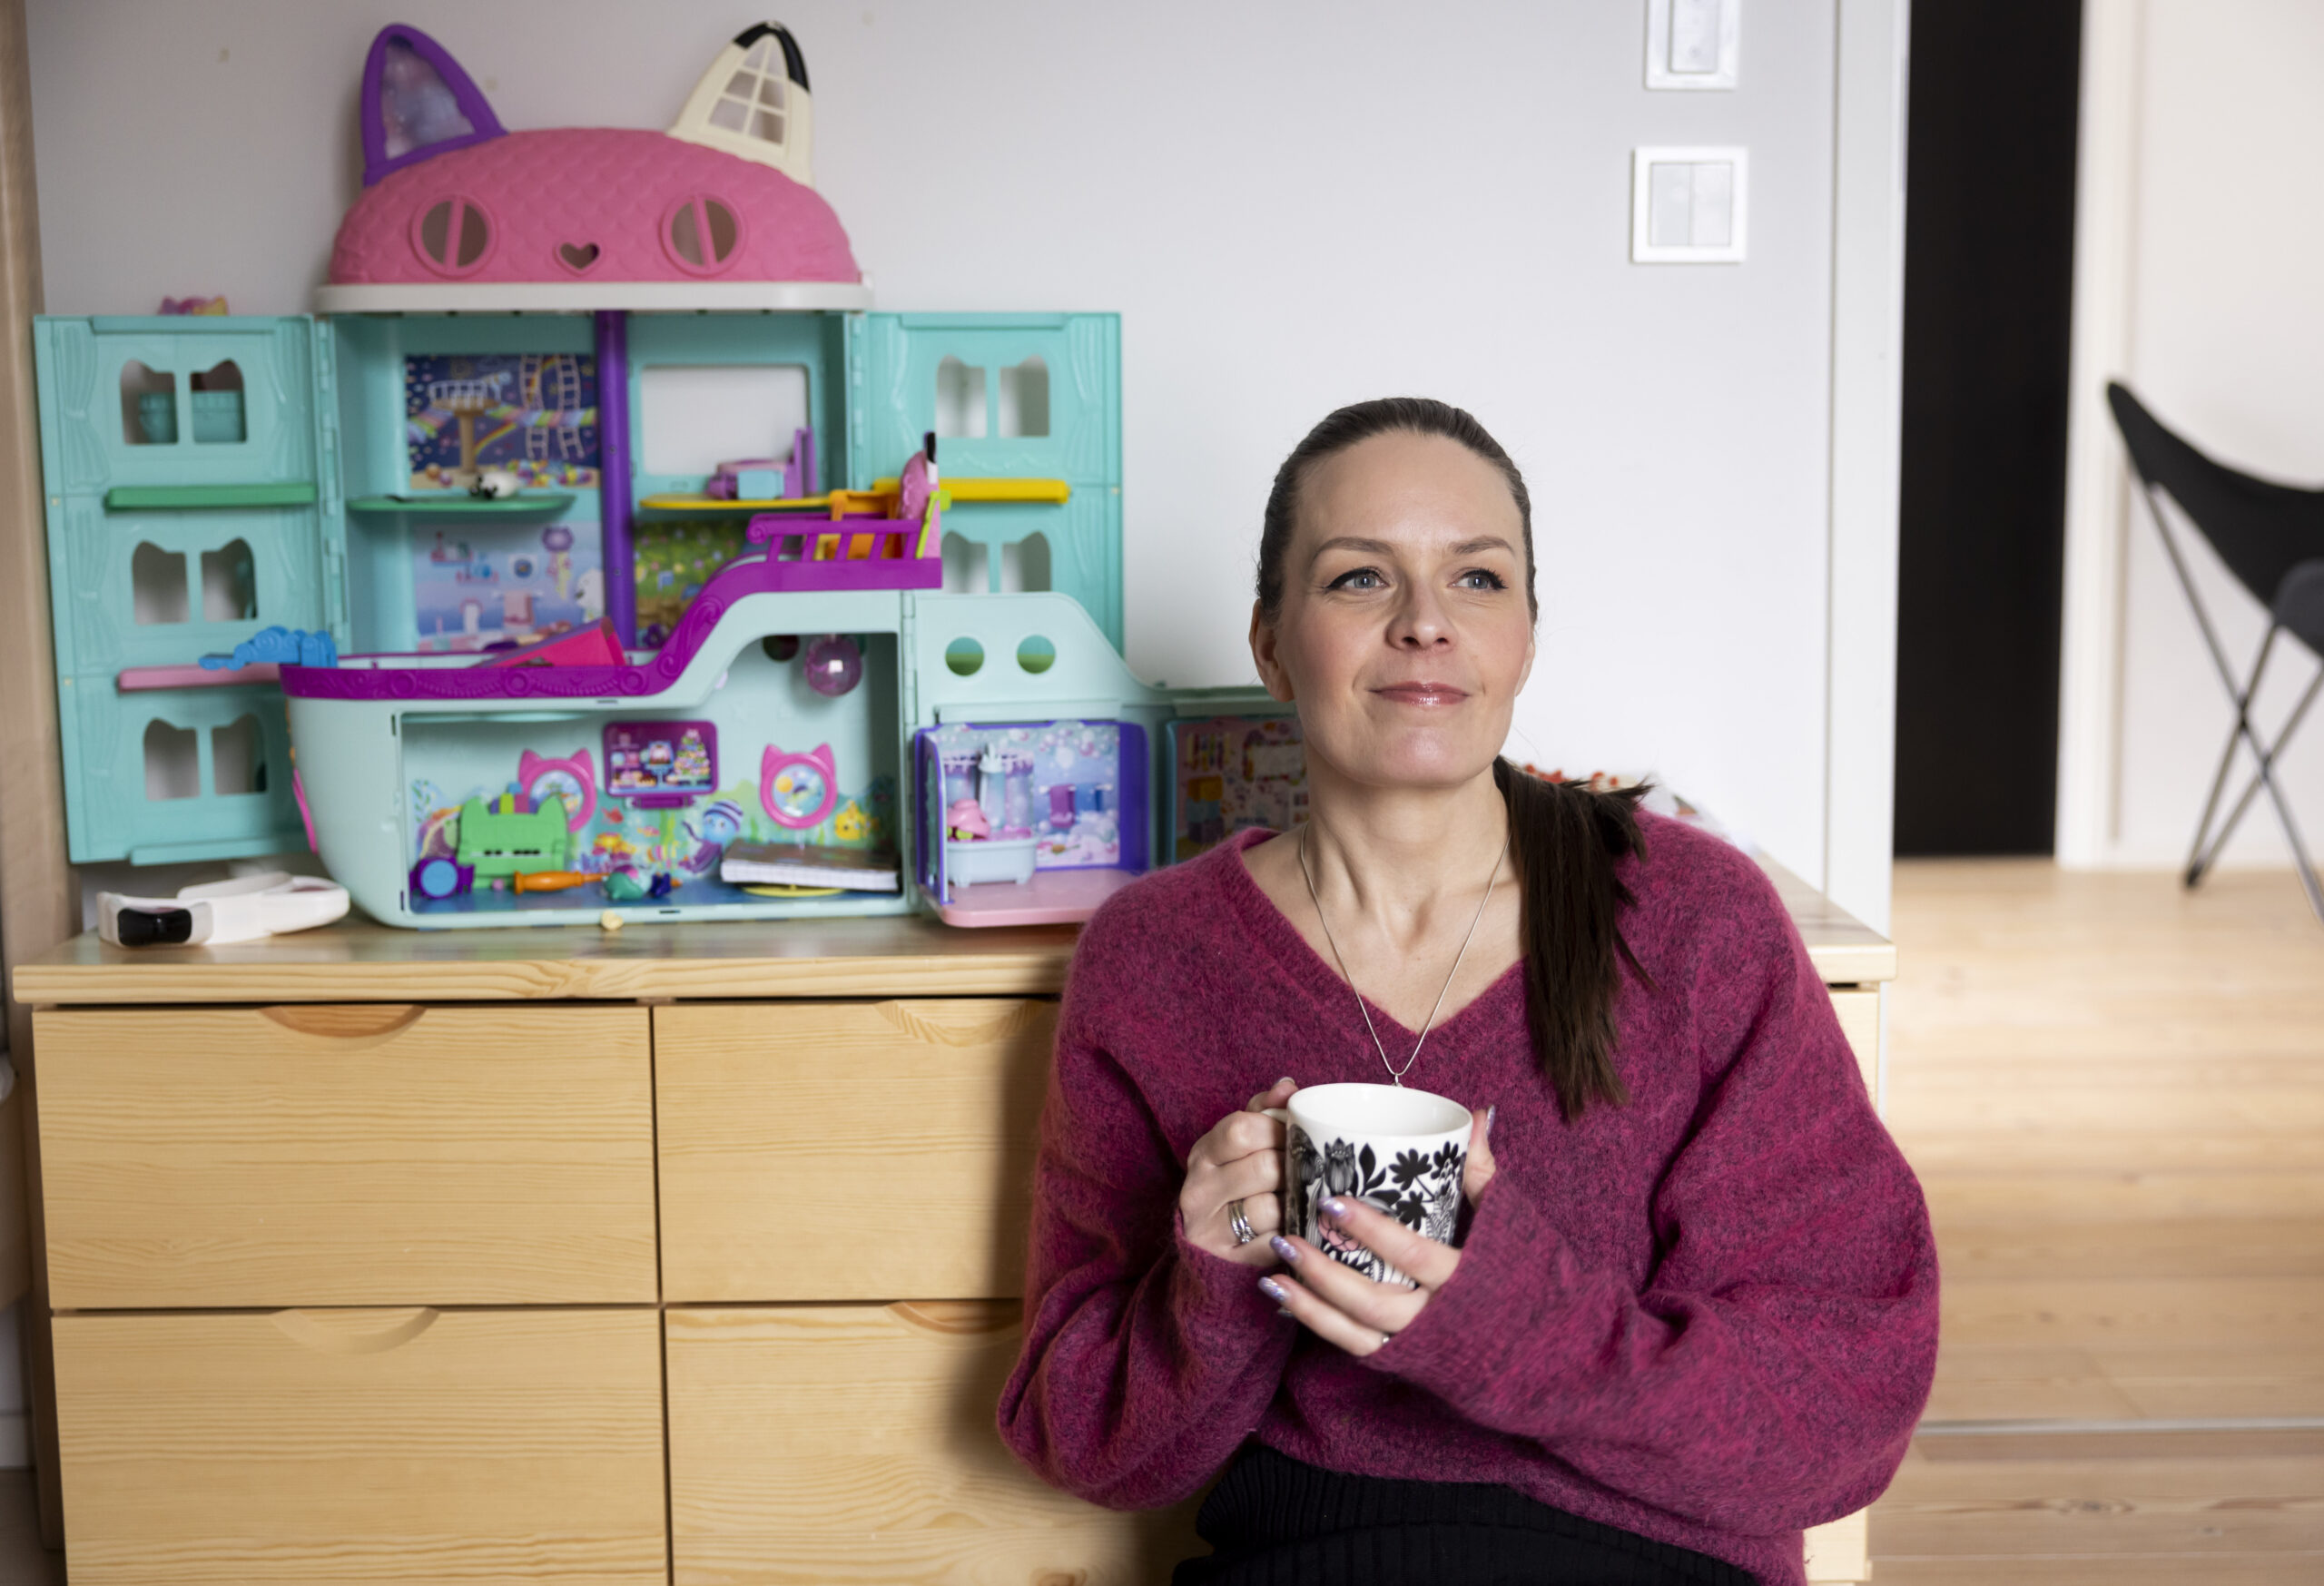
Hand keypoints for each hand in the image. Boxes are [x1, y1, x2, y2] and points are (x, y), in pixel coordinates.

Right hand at [1179, 1077, 1297, 1265]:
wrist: (1211, 1243)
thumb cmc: (1235, 1182)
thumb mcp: (1239, 1144)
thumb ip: (1263, 1112)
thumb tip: (1289, 1087)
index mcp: (1203, 1154)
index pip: (1241, 1129)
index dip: (1278, 1130)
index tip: (1296, 1135)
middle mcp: (1199, 1191)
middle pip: (1264, 1167)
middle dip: (1295, 1167)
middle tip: (1308, 1169)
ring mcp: (1211, 1230)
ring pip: (1272, 1207)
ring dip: (1296, 1202)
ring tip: (1302, 1197)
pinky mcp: (1231, 1262)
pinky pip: (1276, 1244)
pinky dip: (1293, 1234)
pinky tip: (1297, 1225)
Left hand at [1261, 1105, 1495, 1355]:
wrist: (1534, 1345)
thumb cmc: (1520, 1274)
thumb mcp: (1506, 1223)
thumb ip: (1482, 1171)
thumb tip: (1476, 1113)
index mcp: (1467, 1279)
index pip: (1414, 1256)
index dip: (1373, 1232)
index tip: (1332, 1204)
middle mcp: (1438, 1318)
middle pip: (1375, 1300)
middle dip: (1325, 1274)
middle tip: (1286, 1240)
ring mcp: (1418, 1342)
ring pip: (1358, 1330)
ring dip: (1310, 1304)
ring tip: (1271, 1275)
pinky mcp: (1402, 1358)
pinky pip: (1355, 1347)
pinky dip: (1318, 1325)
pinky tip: (1283, 1302)